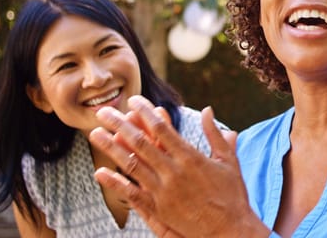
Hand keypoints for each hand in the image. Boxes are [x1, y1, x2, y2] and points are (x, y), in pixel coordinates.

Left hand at [88, 96, 269, 237]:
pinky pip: (132, 194)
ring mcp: (164, 191)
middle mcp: (174, 171)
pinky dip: (115, 183)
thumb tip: (207, 109)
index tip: (133, 101)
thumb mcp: (228, 160)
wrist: (230, 230)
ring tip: (95, 133)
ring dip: (112, 148)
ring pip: (132, 165)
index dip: (146, 112)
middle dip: (121, 125)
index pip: (162, 129)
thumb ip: (215, 134)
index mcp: (191, 156)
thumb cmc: (232, 194)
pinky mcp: (159, 210)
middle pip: (141, 143)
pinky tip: (100, 172)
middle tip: (104, 112)